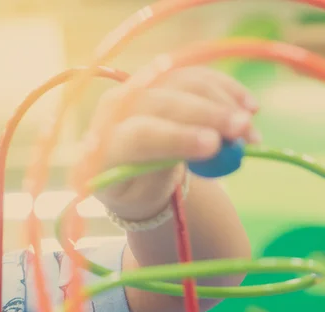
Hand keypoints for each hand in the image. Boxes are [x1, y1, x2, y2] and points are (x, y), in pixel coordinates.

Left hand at [90, 67, 259, 221]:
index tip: (214, 145)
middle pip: (162, 101)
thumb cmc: (135, 188)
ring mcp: (135, 90)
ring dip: (222, 100)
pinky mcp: (157, 79)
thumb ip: (162, 172)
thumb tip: (207, 146)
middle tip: (244, 129)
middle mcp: (114, 111)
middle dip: (207, 113)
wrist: (128, 171)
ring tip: (250, 127)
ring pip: (182, 82)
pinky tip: (249, 106)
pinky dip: (224, 88)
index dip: (177, 136)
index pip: (139, 135)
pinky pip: (194, 75)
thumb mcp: (142, 195)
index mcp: (102, 146)